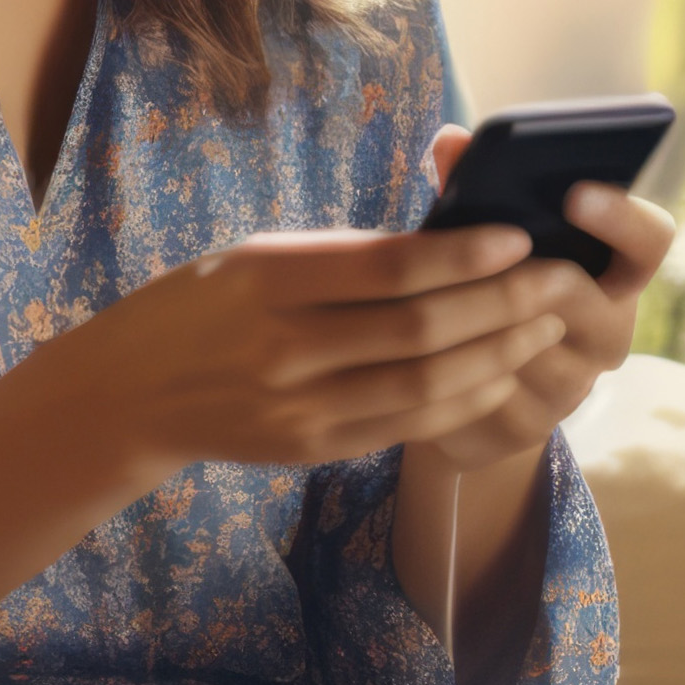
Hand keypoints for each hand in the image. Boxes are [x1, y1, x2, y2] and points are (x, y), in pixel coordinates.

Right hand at [9, 215, 586, 486]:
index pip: (392, 267)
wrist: (127, 394)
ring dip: (498, 355)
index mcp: (269, 280)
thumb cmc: (198, 306)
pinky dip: (462, 399)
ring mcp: (300, 407)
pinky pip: (406, 425)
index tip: (519, 236)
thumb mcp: (254, 258)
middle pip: (423, 328)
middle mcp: (286, 348)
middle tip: (557, 281)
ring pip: (426, 383)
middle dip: (504, 304)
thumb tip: (443, 248)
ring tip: (545, 327)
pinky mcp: (313, 448)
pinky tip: (499, 374)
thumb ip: (340, 258)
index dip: (466, 254)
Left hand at [411, 123, 674, 470]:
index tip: (574, 192)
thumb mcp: (481, 238)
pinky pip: (478, 389)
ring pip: (520, 342)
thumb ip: (476, 189)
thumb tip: (451, 139)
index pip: (649, 240)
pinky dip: (440, 363)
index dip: (620, 215)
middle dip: (515, 270)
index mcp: (613, 275)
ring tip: (419, 293)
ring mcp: (571, 389)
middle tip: (469, 250)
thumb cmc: (479, 288)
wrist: (459, 390)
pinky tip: (405, 349)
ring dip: (468, 316)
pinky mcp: (523, 431)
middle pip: (578, 294)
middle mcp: (607, 334)